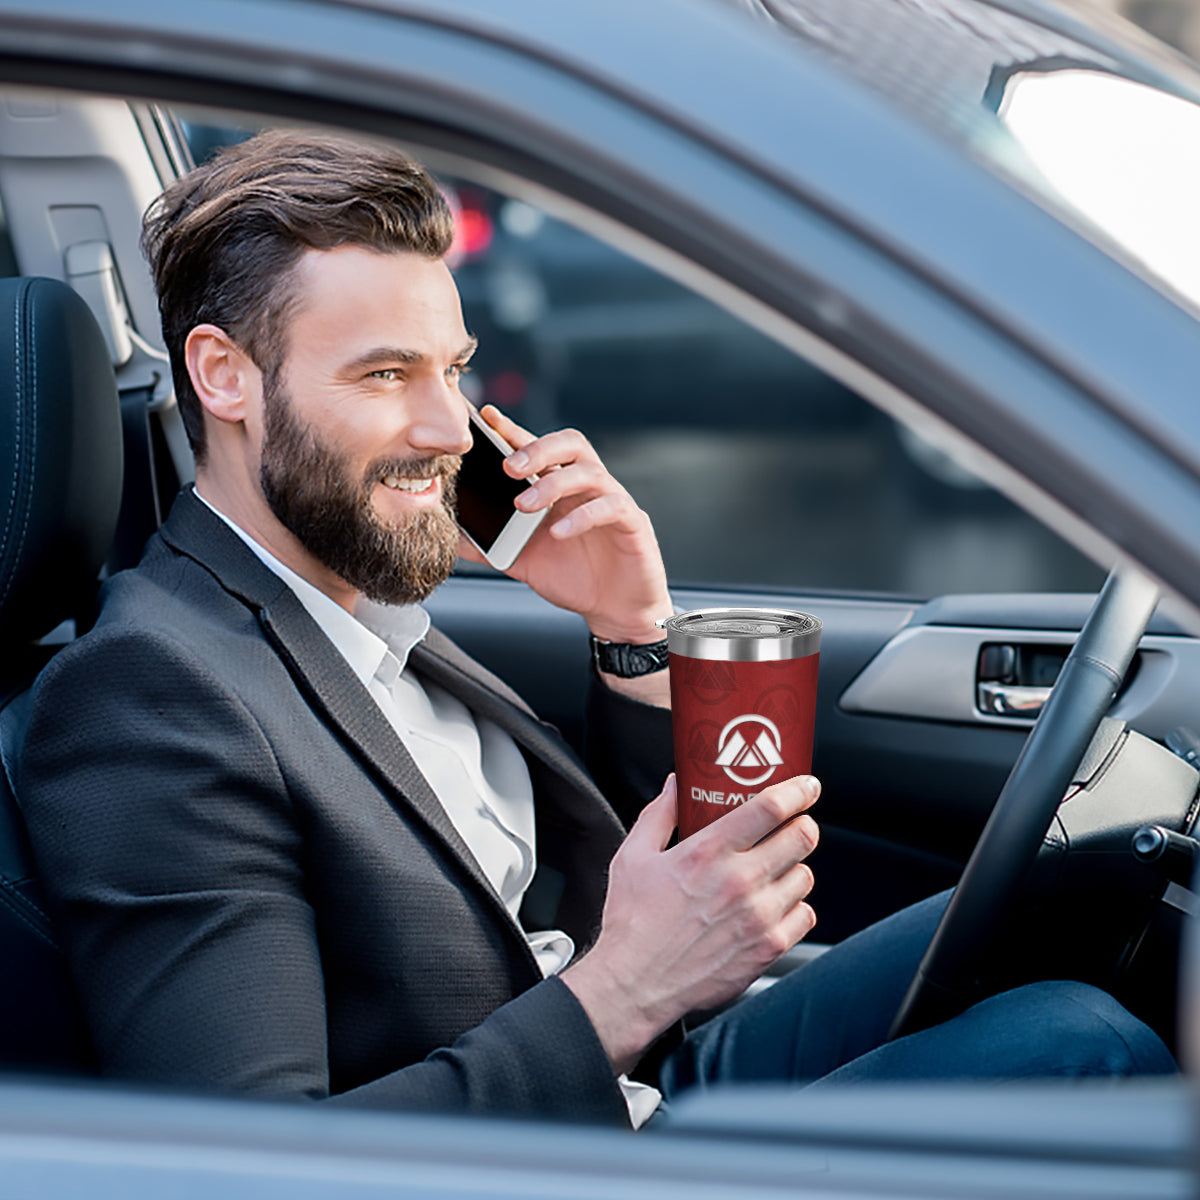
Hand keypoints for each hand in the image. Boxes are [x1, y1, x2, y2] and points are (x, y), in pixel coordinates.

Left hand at [456, 405, 671, 643]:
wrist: (613, 609)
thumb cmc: (574, 577)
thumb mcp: (521, 559)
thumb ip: (489, 543)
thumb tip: (451, 532)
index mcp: (560, 487)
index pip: (537, 448)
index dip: (513, 430)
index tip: (485, 418)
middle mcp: (587, 486)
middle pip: (569, 444)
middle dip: (536, 448)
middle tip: (507, 467)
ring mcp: (612, 501)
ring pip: (589, 471)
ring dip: (552, 484)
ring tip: (523, 506)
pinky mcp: (633, 523)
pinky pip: (612, 507)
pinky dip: (582, 517)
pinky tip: (559, 532)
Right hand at [561, 773, 819, 1073]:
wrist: (635, 985)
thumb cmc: (632, 922)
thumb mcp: (633, 857)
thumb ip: (659, 814)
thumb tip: (675, 785)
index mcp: (708, 852)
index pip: (771, 807)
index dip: (798, 790)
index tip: (806, 786)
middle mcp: (739, 881)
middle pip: (802, 837)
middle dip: (802, 825)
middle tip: (791, 827)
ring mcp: (758, 917)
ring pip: (805, 875)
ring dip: (794, 867)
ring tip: (773, 871)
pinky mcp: (768, 948)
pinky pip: (805, 915)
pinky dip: (794, 907)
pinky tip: (772, 906)